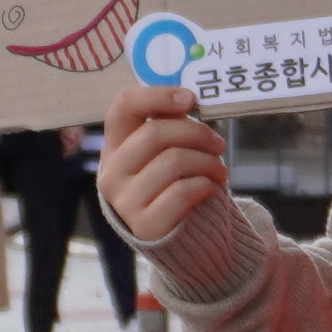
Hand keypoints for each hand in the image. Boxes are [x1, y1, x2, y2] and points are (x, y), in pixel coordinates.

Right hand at [97, 83, 227, 247]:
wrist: (173, 235)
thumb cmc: (171, 183)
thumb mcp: (164, 151)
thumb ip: (170, 124)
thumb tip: (186, 99)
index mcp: (115, 145)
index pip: (124, 106)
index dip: (157, 96)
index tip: (190, 99)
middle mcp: (112, 171)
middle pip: (156, 132)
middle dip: (197, 133)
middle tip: (218, 143)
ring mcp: (124, 200)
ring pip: (173, 161)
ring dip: (207, 162)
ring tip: (219, 170)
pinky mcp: (144, 225)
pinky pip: (181, 192)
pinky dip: (204, 185)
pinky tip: (210, 187)